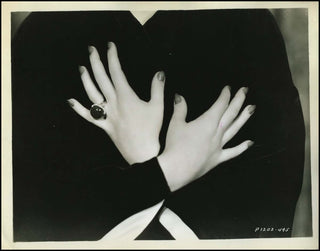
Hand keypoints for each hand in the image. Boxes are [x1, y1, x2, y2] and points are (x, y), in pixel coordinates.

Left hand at [68, 42, 164, 164]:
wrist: (142, 151)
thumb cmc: (151, 130)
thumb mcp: (158, 107)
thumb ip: (157, 88)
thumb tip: (159, 73)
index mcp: (126, 96)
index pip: (116, 71)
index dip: (112, 57)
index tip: (109, 46)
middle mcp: (113, 103)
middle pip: (101, 78)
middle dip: (95, 62)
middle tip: (91, 49)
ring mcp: (106, 114)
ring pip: (91, 94)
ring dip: (86, 80)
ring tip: (81, 68)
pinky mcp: (103, 125)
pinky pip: (88, 116)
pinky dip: (78, 108)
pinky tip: (70, 101)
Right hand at [158, 86, 255, 191]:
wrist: (176, 169)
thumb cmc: (175, 145)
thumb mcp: (175, 124)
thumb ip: (180, 109)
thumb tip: (179, 96)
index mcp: (207, 122)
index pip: (220, 105)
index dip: (225, 95)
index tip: (228, 88)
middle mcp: (217, 132)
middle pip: (231, 114)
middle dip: (238, 100)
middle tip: (245, 90)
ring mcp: (219, 146)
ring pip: (235, 129)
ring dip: (244, 118)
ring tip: (252, 109)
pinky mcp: (217, 158)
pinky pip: (233, 152)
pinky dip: (242, 147)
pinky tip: (250, 143)